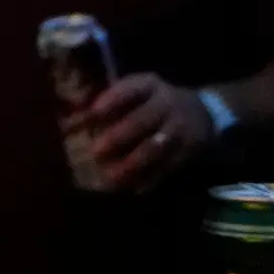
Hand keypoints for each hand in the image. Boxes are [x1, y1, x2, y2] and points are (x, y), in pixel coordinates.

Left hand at [82, 72, 215, 191]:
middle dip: (118, 137)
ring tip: (110, 177)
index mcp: (149, 85)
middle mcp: (167, 104)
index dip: (111, 100)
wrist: (204, 111)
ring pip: (155, 147)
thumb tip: (69, 120)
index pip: (130, 89)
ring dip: (132, 163)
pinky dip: (151, 179)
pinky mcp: (189, 150)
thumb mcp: (136, 90)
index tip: (93, 112)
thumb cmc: (154, 100)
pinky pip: (169, 166)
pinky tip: (134, 188)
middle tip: (95, 152)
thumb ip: (106, 102)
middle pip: (142, 120)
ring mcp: (180, 128)